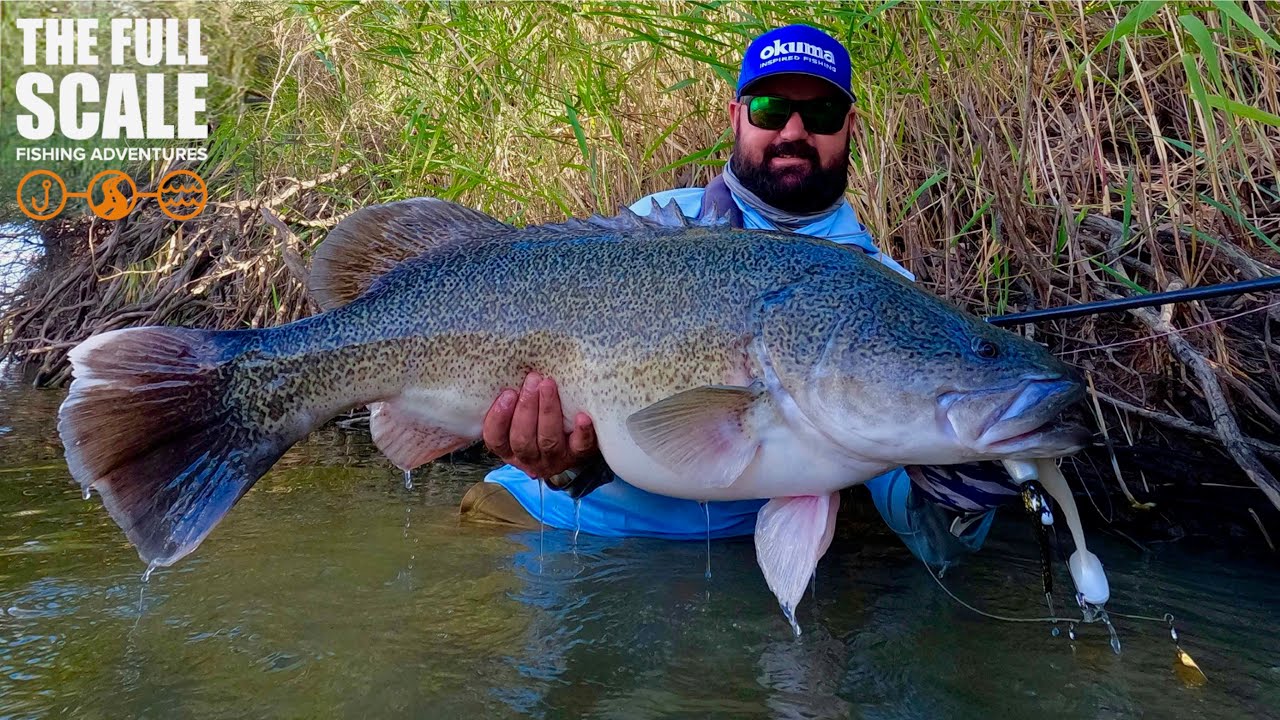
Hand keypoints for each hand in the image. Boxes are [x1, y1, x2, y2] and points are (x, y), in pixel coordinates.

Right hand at [482, 372, 597, 479]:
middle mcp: (529, 458)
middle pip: (522, 439)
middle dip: (526, 408)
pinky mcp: (578, 456)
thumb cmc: (540, 420)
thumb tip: (512, 369)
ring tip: (548, 385)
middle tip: (533, 380)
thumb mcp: (520, 415)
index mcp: (509, 449)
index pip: (496, 439)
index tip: (508, 394)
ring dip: (548, 411)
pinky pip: (580, 447)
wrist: (573, 441)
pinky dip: (581, 432)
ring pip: (548, 440)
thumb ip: (514, 400)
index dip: (499, 418)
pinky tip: (582, 417)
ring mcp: (554, 459)